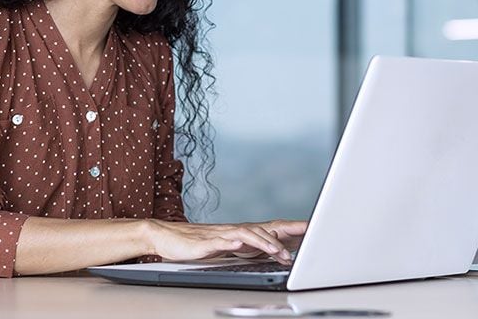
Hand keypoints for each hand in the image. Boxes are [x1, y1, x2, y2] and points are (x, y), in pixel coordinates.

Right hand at [143, 219, 307, 264]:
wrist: (164, 236)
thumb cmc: (195, 244)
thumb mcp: (227, 249)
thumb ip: (247, 248)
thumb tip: (270, 250)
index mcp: (240, 233)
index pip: (271, 227)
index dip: (292, 227)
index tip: (313, 228)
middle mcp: (232, 230)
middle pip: (264, 228)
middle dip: (286, 231)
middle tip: (307, 234)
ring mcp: (219, 235)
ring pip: (246, 235)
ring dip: (263, 242)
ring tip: (277, 250)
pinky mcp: (204, 243)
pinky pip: (219, 242)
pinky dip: (231, 242)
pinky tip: (240, 243)